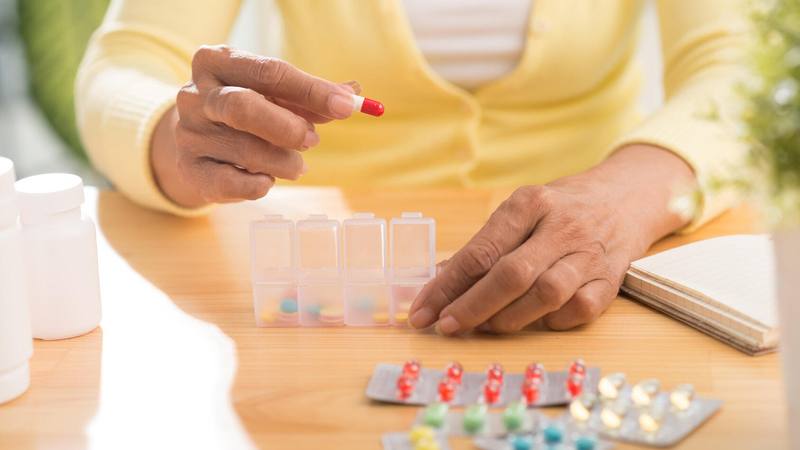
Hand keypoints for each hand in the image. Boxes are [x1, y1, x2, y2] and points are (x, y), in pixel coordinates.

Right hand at [151, 45, 358, 207]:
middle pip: (243, 107)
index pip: (269, 71)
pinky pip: (234, 183)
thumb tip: (353, 93)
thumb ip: (312, 96)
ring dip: (283, 161)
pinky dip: (260, 184)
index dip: (312, 91)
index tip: (347, 106)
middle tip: (313, 140)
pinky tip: (267, 178)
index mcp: (217, 61)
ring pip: (245, 150)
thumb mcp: (275, 95)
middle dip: (288, 127)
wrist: (197, 142)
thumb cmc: (246, 111)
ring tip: (296, 165)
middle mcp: (196, 95)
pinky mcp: (191, 170)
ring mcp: (188, 134)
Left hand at [408, 145, 695, 334]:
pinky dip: (550, 321)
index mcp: (529, 203)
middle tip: (447, 326)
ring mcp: (589, 254)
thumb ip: (484, 246)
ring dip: (508, 318)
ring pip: (545, 295)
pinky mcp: (610, 280)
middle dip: (472, 307)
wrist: (626, 197)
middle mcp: (561, 226)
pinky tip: (534, 320)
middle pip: (512, 275)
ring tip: (484, 325)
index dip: (447, 286)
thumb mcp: (520, 211)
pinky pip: (577, 311)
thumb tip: (439, 284)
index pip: (481, 250)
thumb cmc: (559, 208)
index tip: (423, 312)